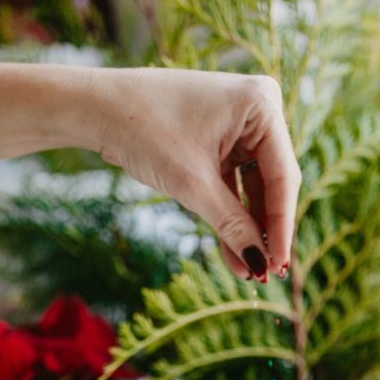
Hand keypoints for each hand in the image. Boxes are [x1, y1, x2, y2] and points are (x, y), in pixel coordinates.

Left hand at [96, 68, 300, 278]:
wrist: (97, 108)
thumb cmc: (144, 129)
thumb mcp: (193, 184)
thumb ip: (232, 225)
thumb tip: (259, 265)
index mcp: (262, 104)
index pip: (283, 176)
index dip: (281, 227)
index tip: (280, 267)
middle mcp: (257, 109)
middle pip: (272, 182)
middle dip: (265, 229)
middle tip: (267, 275)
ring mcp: (239, 124)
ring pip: (252, 187)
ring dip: (247, 228)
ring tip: (247, 271)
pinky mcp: (220, 139)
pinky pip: (233, 183)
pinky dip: (229, 214)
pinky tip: (234, 253)